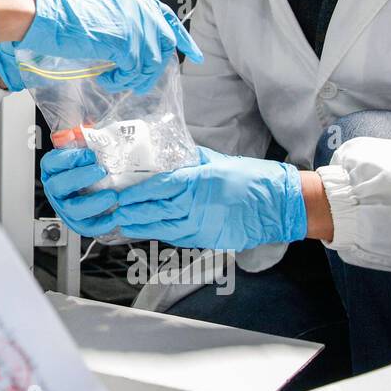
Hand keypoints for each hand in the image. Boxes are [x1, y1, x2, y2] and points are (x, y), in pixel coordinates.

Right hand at [0, 0, 202, 92]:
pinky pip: (134, 70)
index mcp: (132, 2)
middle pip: (165, 45)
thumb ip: (120, 23)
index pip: (167, 18)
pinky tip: (104, 78)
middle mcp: (138, 11)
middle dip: (152, 69)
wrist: (46, 17)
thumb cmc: (62, 19)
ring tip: (112, 78)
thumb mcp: (99, 14)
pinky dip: (120, 80)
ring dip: (132, 78)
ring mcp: (133, 26)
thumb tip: (131, 46)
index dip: (183, 39)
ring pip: (151, 62)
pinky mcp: (123, 42)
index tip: (195, 55)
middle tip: (133, 81)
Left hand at [40, 146, 306, 250]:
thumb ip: (190, 159)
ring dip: (141, 227)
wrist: (278, 204)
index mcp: (199, 180)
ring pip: (164, 228)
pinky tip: (147, 231)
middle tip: (113, 211)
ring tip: (122, 224)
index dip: (137, 193)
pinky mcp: (208, 239)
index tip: (120, 194)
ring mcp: (203, 224)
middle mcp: (198, 204)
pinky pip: (178, 237)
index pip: (160, 187)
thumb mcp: (217, 161)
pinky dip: (160, 234)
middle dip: (132, 212)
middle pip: (157, 210)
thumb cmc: (250, 178)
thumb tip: (167, 152)